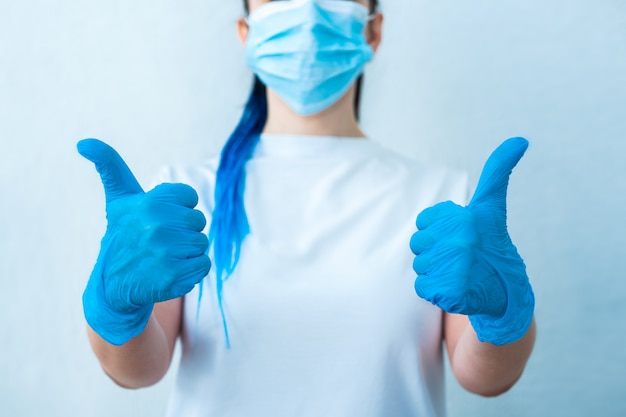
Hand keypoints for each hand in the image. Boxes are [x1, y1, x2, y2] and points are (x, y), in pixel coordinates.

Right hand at [78, 139, 210, 344]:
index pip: (189, 197)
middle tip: (160, 241)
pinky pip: (203, 265)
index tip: (159, 218)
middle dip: (183, 231)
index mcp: (148, 203)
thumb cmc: (123, 235)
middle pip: (198, 221)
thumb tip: (84, 142)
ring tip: (163, 257)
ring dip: (187, 252)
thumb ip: (109, 166)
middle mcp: (155, 226)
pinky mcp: (173, 277)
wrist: (114, 285)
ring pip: (201, 244)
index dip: (178, 209)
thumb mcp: (118, 199)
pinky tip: (169, 271)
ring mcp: (165, 253)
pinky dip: (191, 271)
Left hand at [410, 137, 533, 345]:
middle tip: (460, 258)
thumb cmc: (493, 244)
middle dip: (433, 252)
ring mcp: (456, 266)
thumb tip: (519, 139)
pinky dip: (435, 291)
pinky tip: (456, 288)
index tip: (460, 236)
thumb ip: (497, 171)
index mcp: (466, 217)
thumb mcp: (491, 206)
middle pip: (418, 244)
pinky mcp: (450, 291)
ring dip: (435, 271)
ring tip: (460, 273)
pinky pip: (422, 287)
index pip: (424, 221)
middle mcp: (461, 240)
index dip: (437, 231)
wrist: (506, 293)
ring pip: (419, 265)